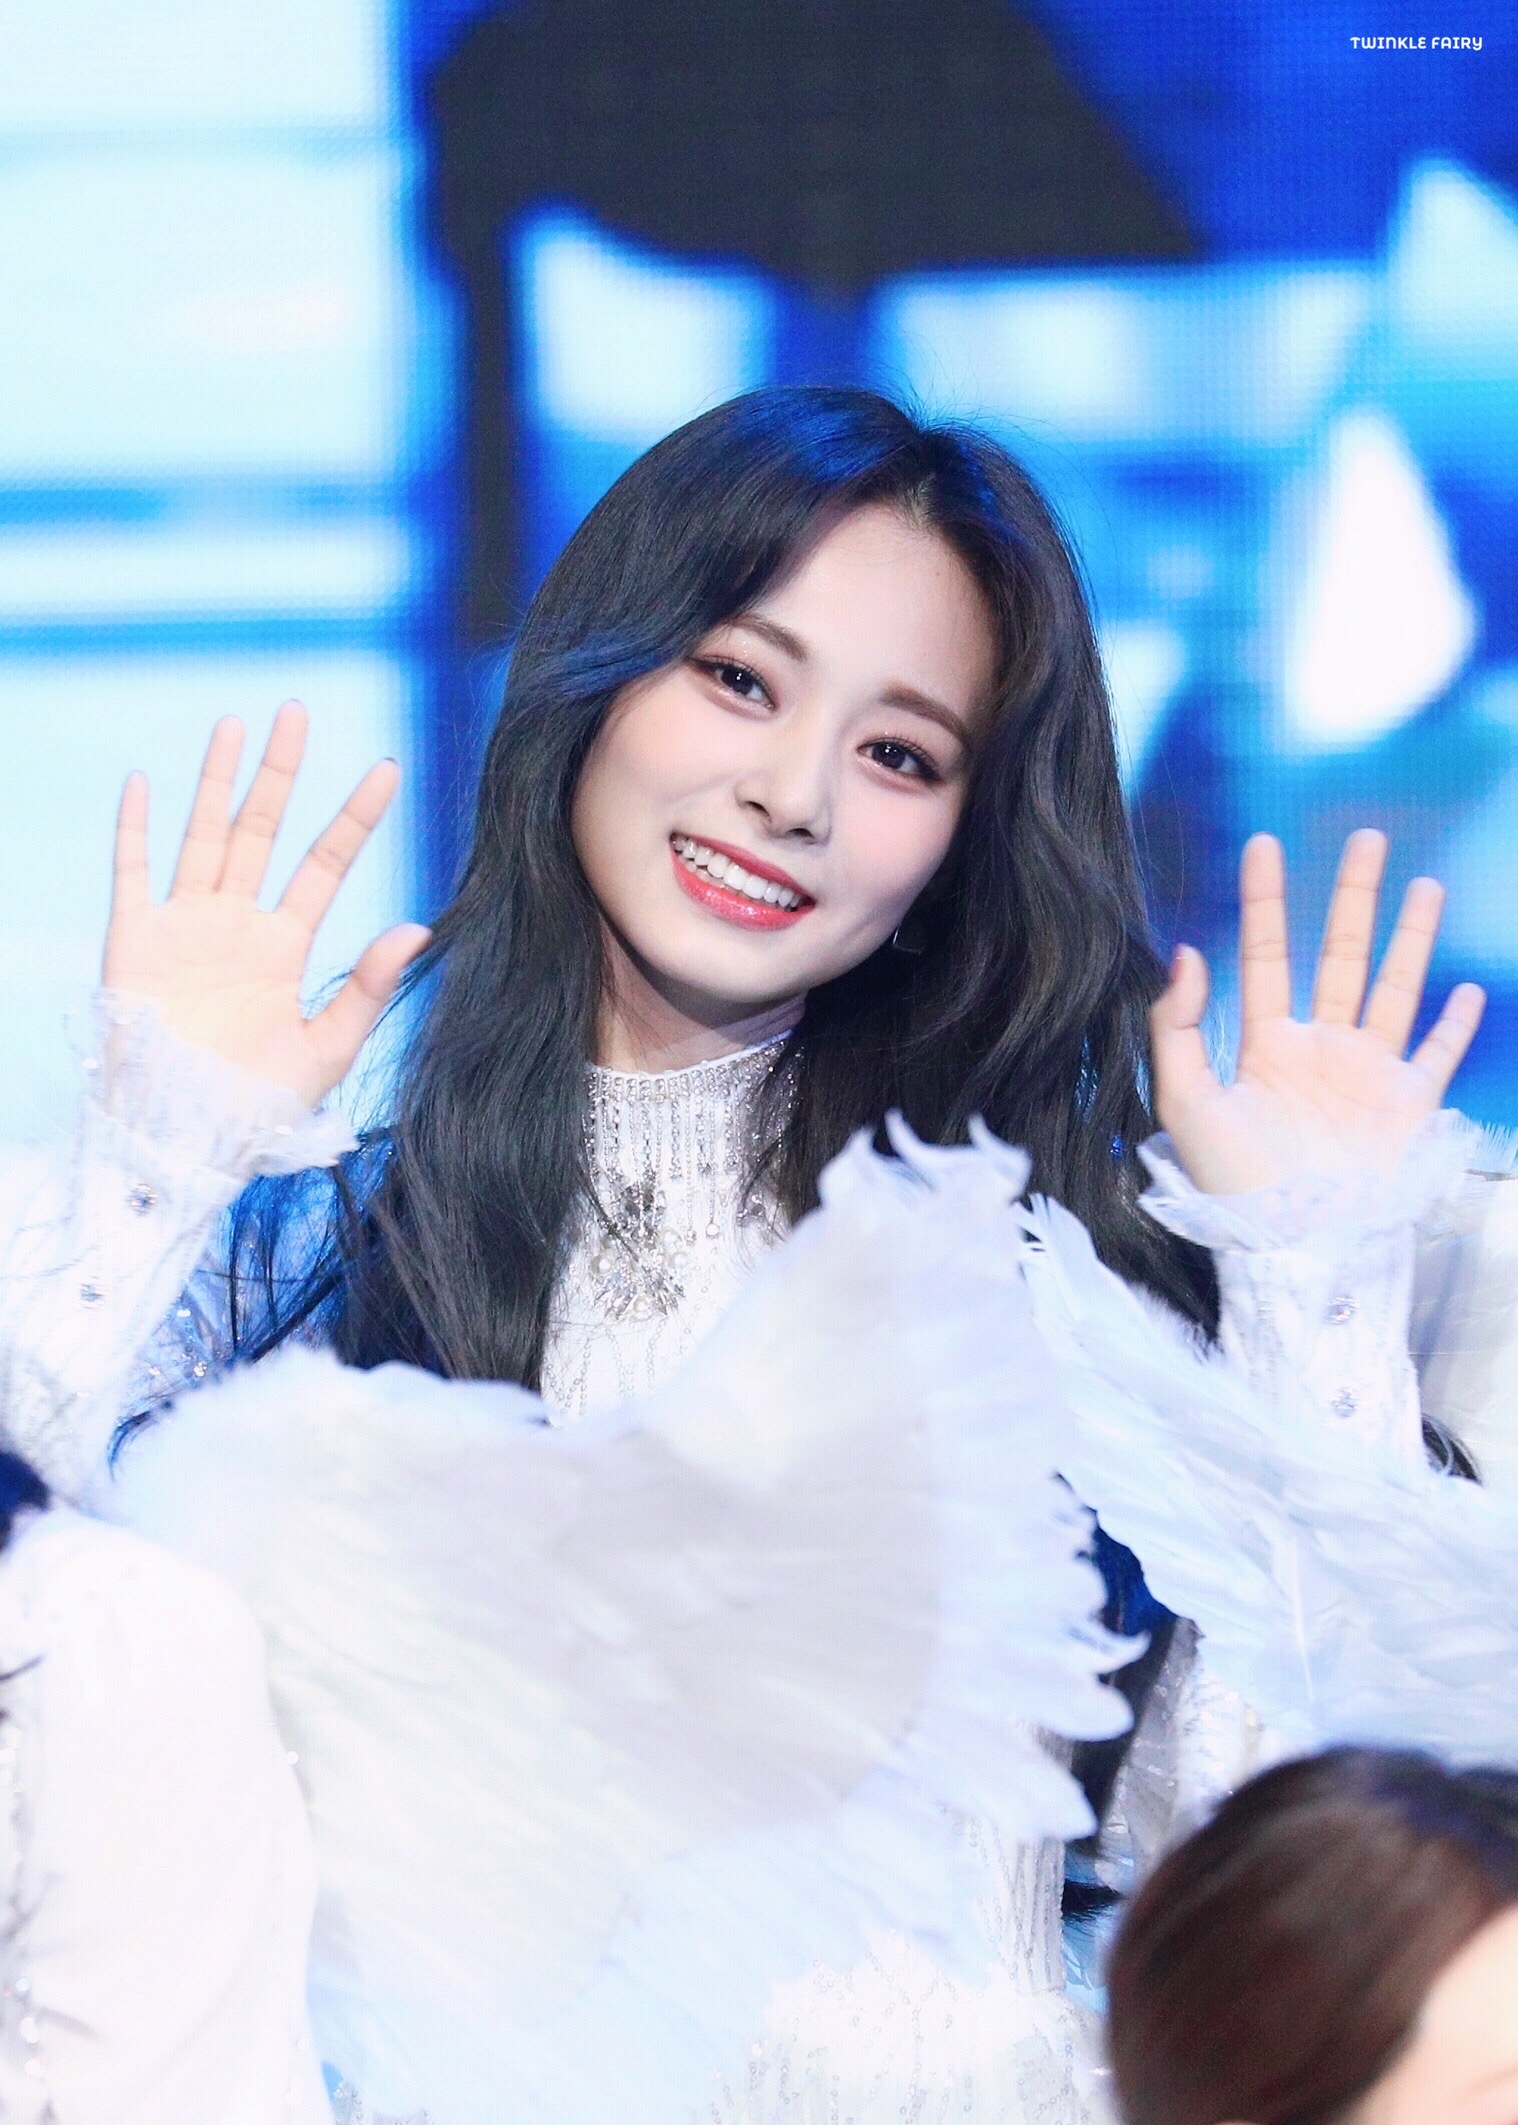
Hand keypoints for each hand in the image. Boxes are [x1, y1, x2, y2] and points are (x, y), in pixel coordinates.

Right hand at [103, 703, 429, 1106]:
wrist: (183, 1143)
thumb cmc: (257, 1109)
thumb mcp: (326, 1049)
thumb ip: (367, 987)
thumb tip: (419, 926)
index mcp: (284, 948)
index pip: (325, 865)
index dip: (354, 818)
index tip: (387, 770)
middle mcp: (236, 926)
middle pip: (262, 830)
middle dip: (280, 774)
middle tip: (297, 712)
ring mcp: (184, 927)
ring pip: (204, 835)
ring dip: (217, 781)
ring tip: (235, 723)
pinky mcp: (134, 941)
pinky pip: (132, 874)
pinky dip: (134, 830)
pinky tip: (141, 783)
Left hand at [1151, 829, 1485, 1193]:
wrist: (1293, 1247)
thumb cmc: (1231, 1184)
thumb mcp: (1185, 1102)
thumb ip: (1176, 1027)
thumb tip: (1184, 953)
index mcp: (1266, 1046)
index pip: (1266, 956)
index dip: (1265, 901)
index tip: (1266, 844)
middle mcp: (1321, 1050)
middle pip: (1340, 955)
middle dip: (1353, 897)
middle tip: (1367, 837)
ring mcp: (1369, 1075)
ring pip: (1394, 988)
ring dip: (1411, 938)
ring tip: (1424, 885)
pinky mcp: (1408, 1106)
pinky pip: (1437, 1054)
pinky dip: (1456, 1024)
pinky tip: (1467, 988)